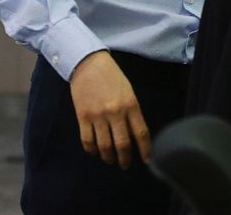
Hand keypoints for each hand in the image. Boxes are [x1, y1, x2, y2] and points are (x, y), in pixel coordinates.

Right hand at [69, 51, 150, 168]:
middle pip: (122, 144)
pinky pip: (87, 140)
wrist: (88, 65)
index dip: (145, 150)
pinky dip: (92, 150)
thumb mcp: (129, 92)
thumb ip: (132, 113)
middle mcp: (115, 112)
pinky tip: (95, 151)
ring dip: (108, 157)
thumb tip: (134, 135)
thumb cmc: (112, 78)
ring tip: (110, 159)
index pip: (141, 133)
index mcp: (131, 105)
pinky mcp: (83, 117)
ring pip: (104, 146)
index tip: (147, 160)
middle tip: (125, 165)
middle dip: (125, 159)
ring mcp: (98, 116)